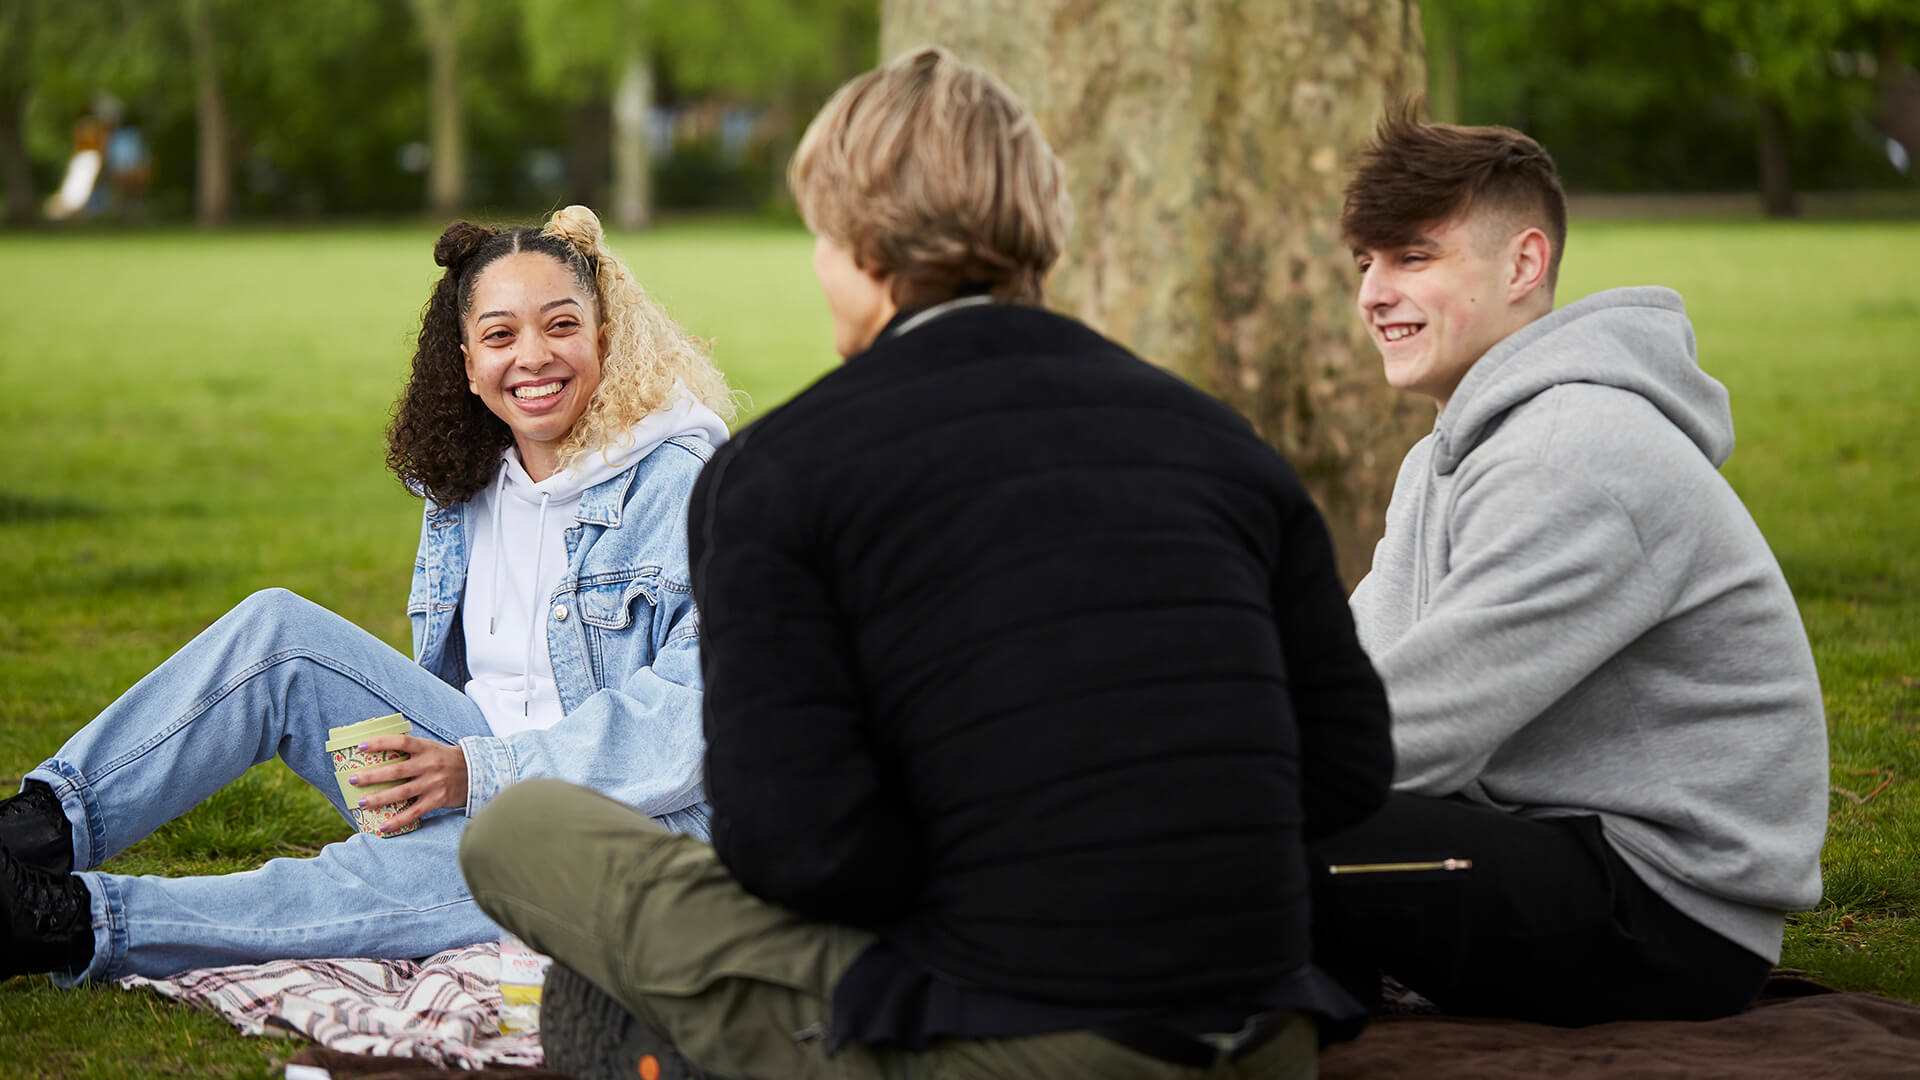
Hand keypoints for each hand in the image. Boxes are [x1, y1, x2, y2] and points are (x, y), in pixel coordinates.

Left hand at [349, 734, 468, 834]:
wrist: (474, 772)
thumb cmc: (445, 759)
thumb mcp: (431, 748)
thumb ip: (410, 750)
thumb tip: (378, 751)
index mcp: (426, 748)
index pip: (401, 742)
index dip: (380, 743)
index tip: (360, 746)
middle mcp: (429, 765)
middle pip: (397, 771)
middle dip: (372, 776)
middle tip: (353, 779)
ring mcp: (433, 784)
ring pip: (402, 792)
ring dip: (380, 799)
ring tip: (362, 803)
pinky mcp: (436, 800)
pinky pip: (414, 812)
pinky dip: (398, 821)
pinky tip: (383, 827)